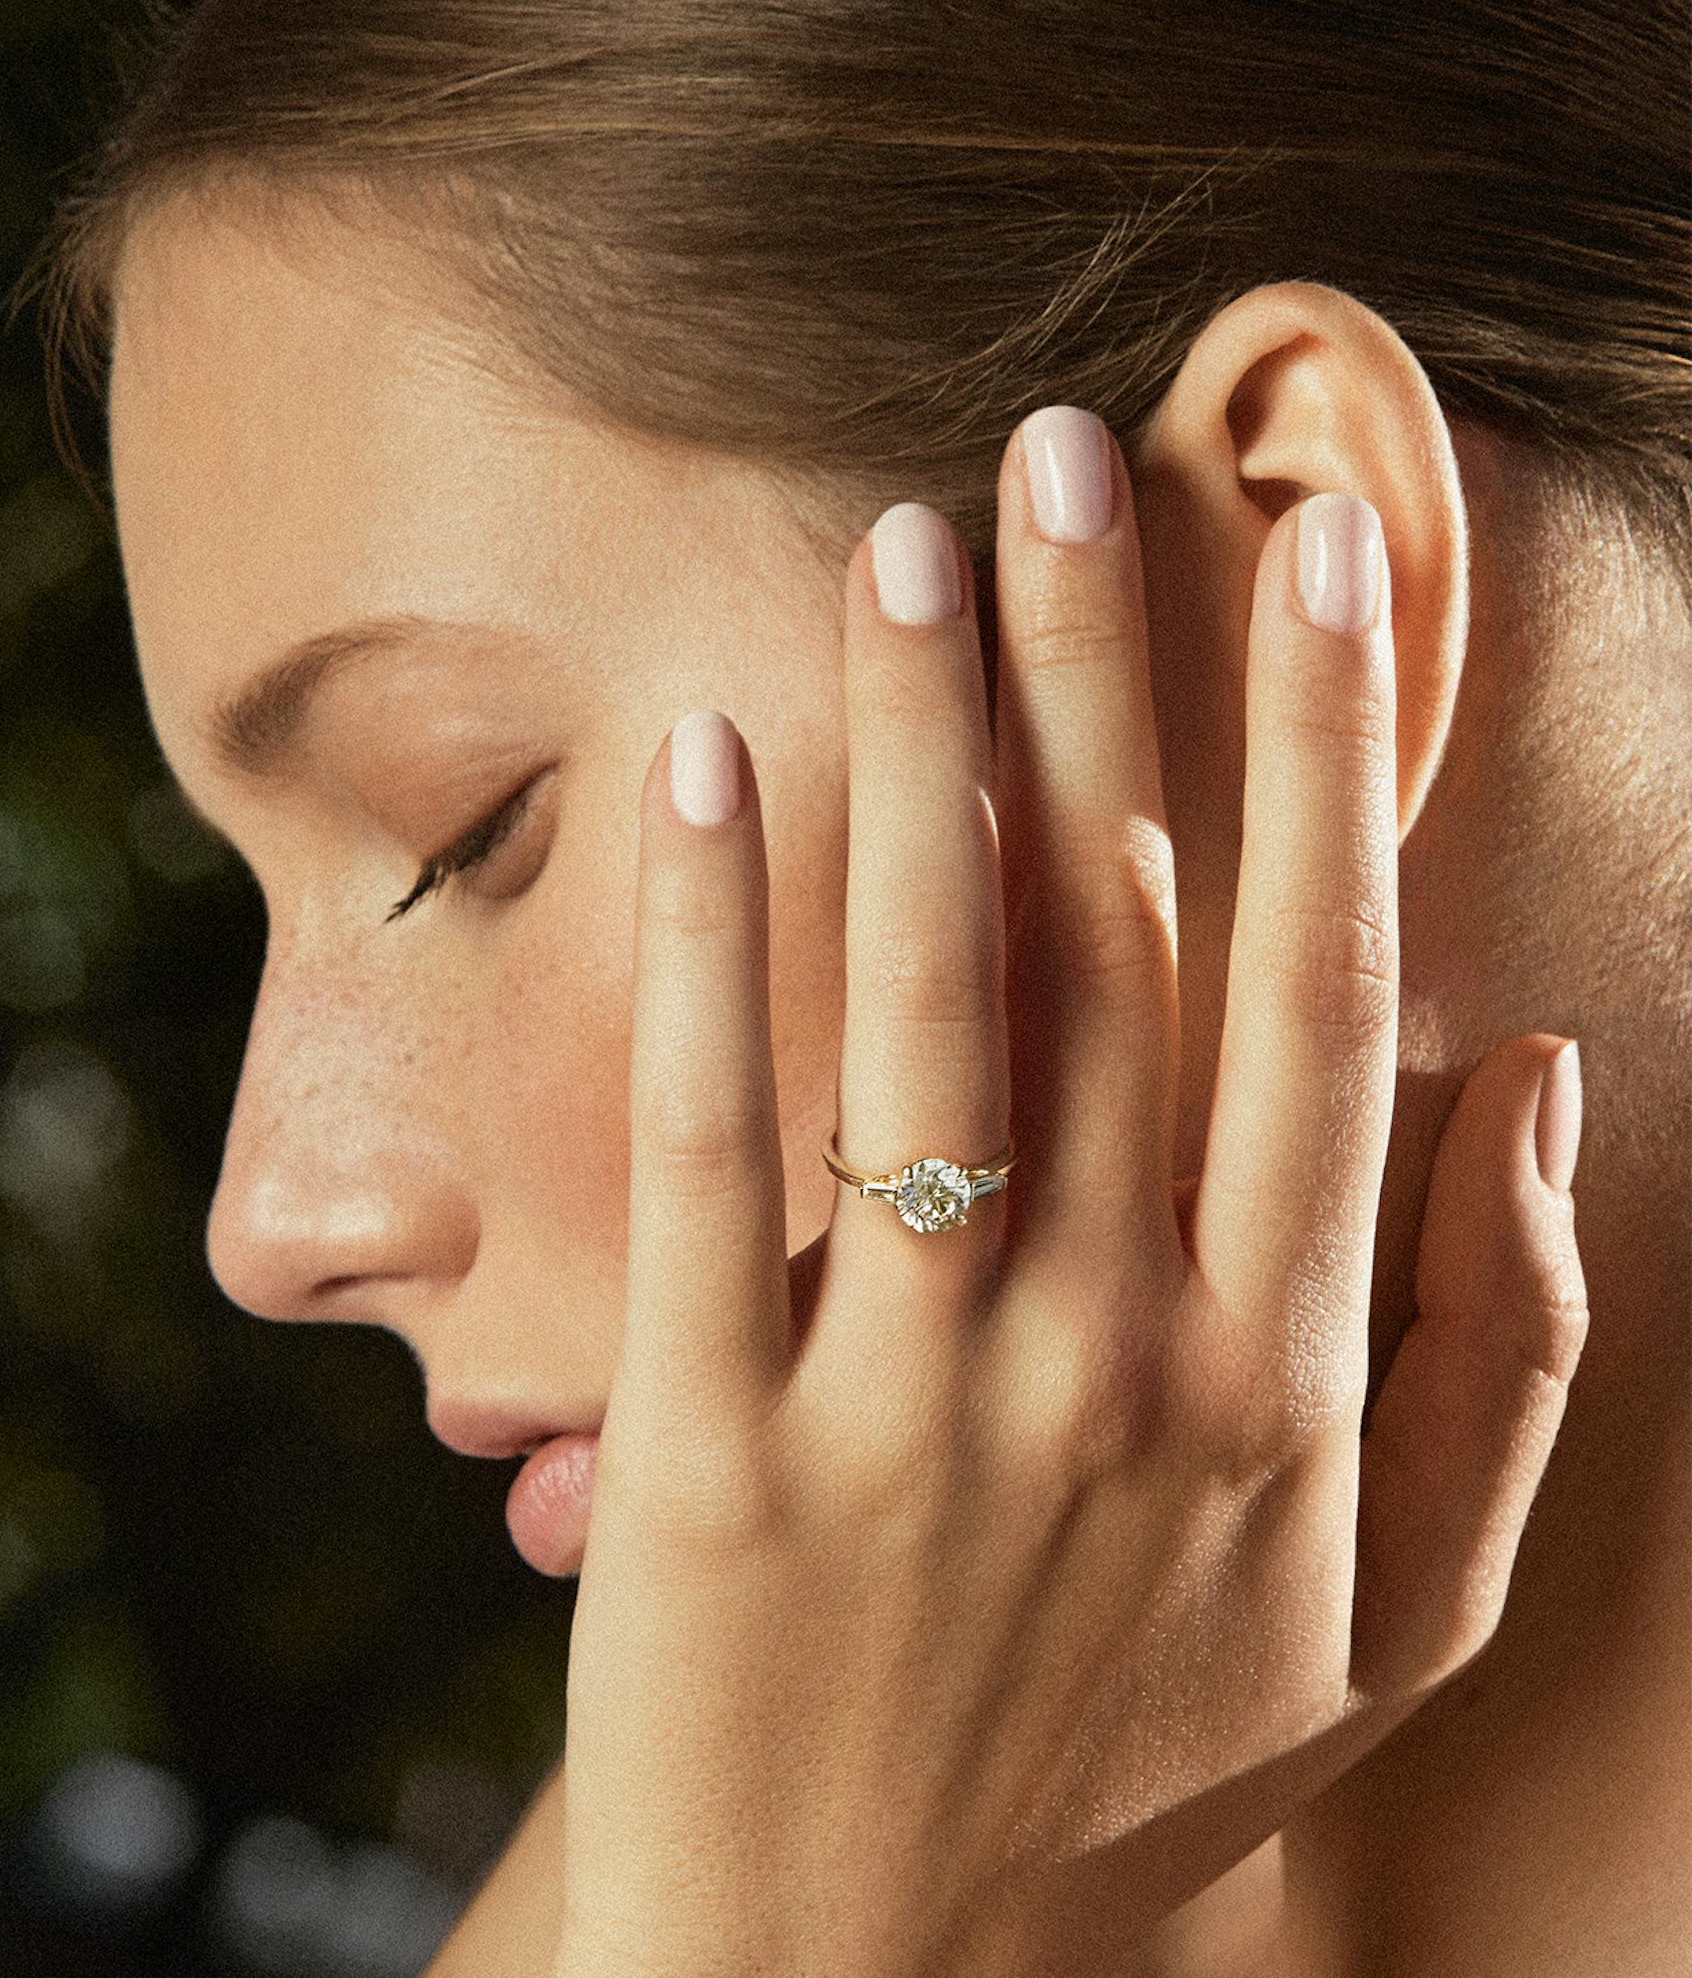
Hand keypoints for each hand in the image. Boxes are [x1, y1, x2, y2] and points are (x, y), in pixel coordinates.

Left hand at [551, 409, 1587, 1975]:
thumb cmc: (1141, 1785)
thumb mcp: (1394, 1616)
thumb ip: (1500, 1354)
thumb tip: (1529, 1084)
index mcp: (1283, 1373)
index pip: (1319, 995)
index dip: (1326, 757)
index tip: (1319, 553)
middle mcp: (1116, 1352)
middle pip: (1124, 946)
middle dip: (1105, 679)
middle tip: (1074, 453)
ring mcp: (912, 1397)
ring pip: (939, 1007)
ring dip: (926, 752)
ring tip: (909, 538)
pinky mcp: (714, 1449)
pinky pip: (720, 1151)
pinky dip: (713, 946)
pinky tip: (709, 765)